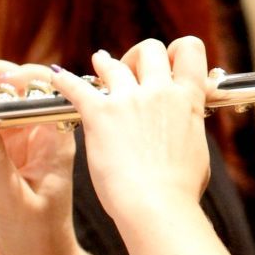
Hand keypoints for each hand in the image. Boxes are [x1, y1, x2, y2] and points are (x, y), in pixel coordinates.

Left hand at [52, 37, 211, 226]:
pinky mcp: (99, 114)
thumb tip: (183, 124)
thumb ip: (188, 126)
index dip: (178, 51)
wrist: (157, 205)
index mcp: (188, 98)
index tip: (169, 63)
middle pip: (150, 49)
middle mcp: (160, 90)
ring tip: (100, 64)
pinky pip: (76, 86)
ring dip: (106, 64)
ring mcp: (129, 99)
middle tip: (132, 70)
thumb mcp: (197, 149)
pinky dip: (64, 81)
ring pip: (113, 62)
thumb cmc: (180, 188)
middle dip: (139, 56)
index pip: (190, 50)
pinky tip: (57, 77)